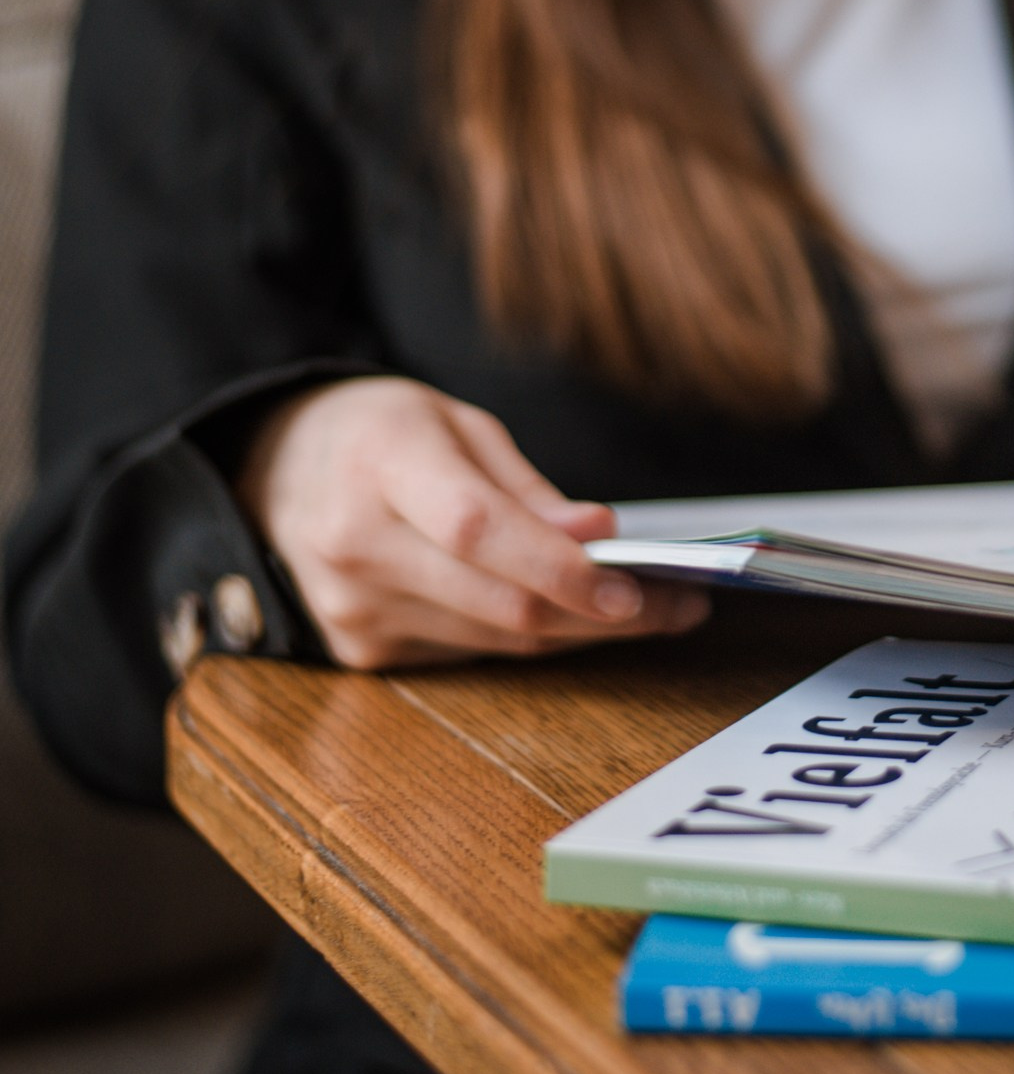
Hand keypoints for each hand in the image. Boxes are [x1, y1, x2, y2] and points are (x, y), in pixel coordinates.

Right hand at [236, 377, 706, 669]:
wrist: (273, 470)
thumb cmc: (380, 435)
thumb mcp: (455, 423)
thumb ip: (527, 488)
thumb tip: (596, 540)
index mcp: (380, 464)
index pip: (476, 530)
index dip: (559, 567)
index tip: (634, 587)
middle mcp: (355, 544)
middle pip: (499, 603)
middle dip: (601, 615)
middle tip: (680, 607)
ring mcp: (351, 607)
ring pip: (496, 638)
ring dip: (580, 632)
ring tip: (651, 611)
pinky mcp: (358, 649)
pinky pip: (470, 650)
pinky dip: (528, 635)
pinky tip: (573, 617)